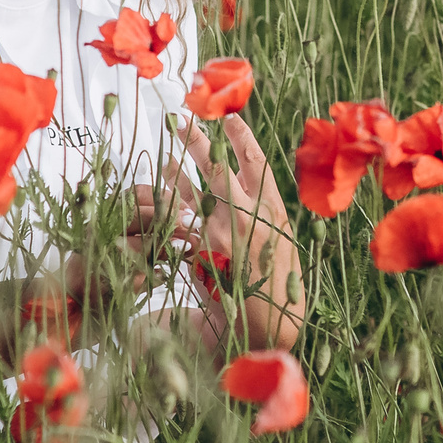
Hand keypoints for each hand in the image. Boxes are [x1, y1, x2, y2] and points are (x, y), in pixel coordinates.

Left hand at [175, 114, 290, 277]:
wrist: (266, 326)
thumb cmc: (277, 282)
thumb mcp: (282, 240)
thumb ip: (266, 212)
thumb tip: (250, 186)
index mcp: (274, 209)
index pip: (255, 161)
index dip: (241, 135)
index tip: (228, 116)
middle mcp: (248, 214)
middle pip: (217, 166)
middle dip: (198, 140)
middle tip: (181, 119)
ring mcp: (222, 232)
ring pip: (193, 189)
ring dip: (178, 167)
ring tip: (166, 151)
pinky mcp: (201, 251)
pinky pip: (181, 220)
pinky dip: (170, 202)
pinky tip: (161, 189)